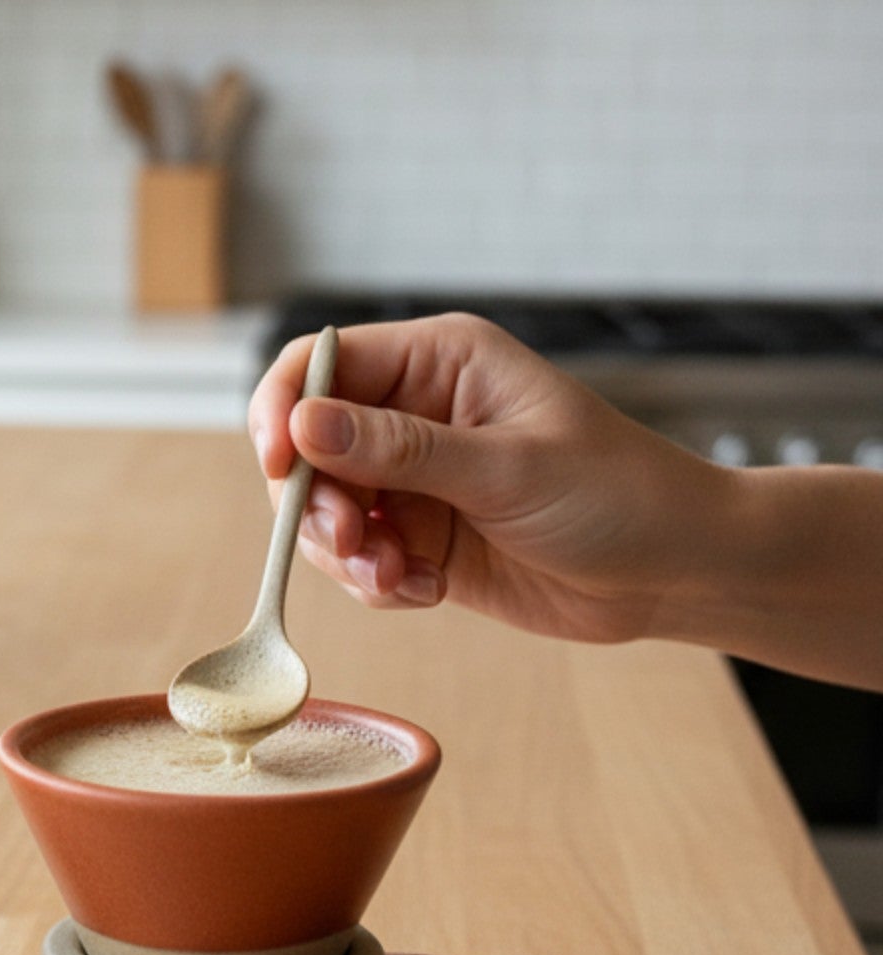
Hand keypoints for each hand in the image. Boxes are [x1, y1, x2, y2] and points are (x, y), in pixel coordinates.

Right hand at [248, 313, 722, 644]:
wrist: (675, 573)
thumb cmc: (618, 495)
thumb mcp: (507, 469)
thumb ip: (400, 450)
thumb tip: (303, 425)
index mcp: (437, 363)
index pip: (320, 365)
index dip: (283, 410)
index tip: (280, 466)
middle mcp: (413, 413)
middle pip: (307, 447)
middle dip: (315, 503)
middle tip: (352, 545)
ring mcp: (413, 479)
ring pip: (323, 510)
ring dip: (344, 554)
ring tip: (398, 578)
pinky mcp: (418, 537)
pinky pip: (356, 559)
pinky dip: (374, 582)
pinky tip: (425, 591)